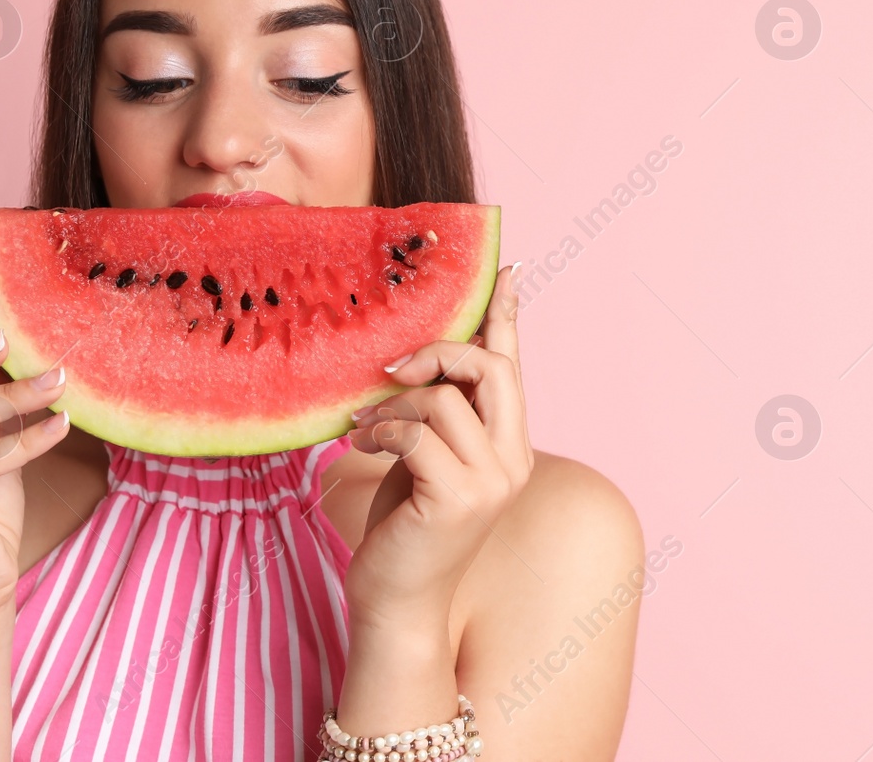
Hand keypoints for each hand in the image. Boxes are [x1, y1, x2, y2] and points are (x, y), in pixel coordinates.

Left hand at [344, 263, 532, 629]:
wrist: (398, 603)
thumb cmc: (407, 527)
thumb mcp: (427, 456)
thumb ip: (440, 411)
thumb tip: (419, 353)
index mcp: (511, 445)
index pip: (513, 365)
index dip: (507, 315)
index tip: (508, 268)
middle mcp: (513, 460)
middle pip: (489, 368)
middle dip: (437, 354)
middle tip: (391, 367)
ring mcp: (492, 481)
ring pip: (444, 399)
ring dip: (394, 405)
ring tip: (361, 426)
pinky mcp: (459, 497)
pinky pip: (416, 433)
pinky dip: (381, 432)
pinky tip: (358, 445)